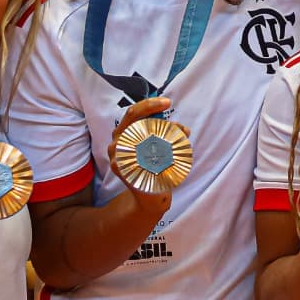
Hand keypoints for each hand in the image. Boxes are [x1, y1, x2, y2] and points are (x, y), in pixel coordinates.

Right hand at [108, 97, 178, 214]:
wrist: (149, 197)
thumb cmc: (153, 168)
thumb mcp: (157, 146)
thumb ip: (164, 133)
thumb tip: (183, 129)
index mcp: (122, 134)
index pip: (132, 113)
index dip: (149, 105)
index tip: (166, 102)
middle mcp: (116, 145)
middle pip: (137, 124)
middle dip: (162, 123)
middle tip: (180, 128)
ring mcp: (118, 159)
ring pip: (145, 141)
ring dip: (166, 141)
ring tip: (178, 147)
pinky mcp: (124, 171)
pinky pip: (146, 159)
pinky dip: (162, 158)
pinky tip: (169, 163)